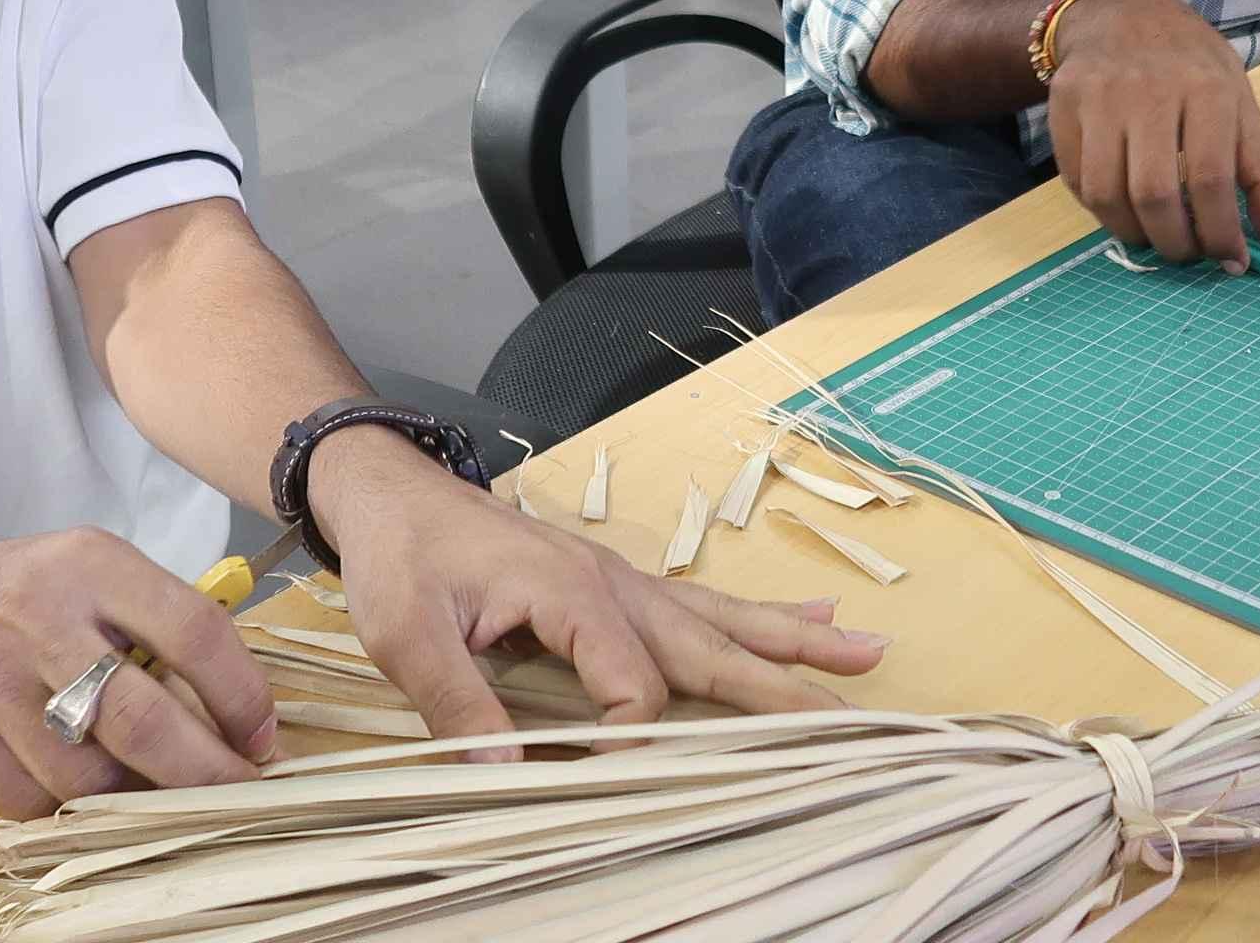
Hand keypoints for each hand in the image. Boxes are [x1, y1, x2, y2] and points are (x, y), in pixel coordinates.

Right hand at [0, 527, 275, 820]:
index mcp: (88, 562)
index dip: (241, 696)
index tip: (262, 741)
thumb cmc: (19, 603)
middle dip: (203, 772)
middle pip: (142, 720)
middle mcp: (31, 614)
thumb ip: (160, 629)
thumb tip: (242, 720)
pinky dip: (61, 806)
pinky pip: (27, 801)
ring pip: (84, 775)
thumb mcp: (92, 577)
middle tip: (234, 795)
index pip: (192, 631)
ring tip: (141, 785)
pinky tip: (66, 782)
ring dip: (128, 794)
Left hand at [319, 433, 885, 757]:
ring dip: (792, 642)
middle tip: (850, 716)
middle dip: (782, 683)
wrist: (392, 490)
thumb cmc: (400, 554)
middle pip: (712, 644)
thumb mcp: (407, 632)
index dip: (630, 736)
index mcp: (571, 591)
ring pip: (722, 618)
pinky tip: (810, 619)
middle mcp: (614, 582)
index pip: (633, 684)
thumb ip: (456, 702)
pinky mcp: (617, 582)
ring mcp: (623, 579)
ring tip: (866, 655)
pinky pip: (702, 603)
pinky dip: (759, 616)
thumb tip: (506, 770)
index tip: (604, 768)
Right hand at [1043, 0, 1259, 268]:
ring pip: (1107, 194)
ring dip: (1134, 234)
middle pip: (1154, 194)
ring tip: (1155, 235)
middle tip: (1188, 253)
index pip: (1211, 178)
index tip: (1231, 259)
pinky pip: (1077, 181)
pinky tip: (1124, 205)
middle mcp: (1149, 90)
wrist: (1123, 16)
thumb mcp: (1240, 107)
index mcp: (1207, 88)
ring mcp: (1100, 96)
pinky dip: (1102, 210)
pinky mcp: (1063, 105)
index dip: (1221, 233)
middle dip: (1175, 242)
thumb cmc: (1192, 69)